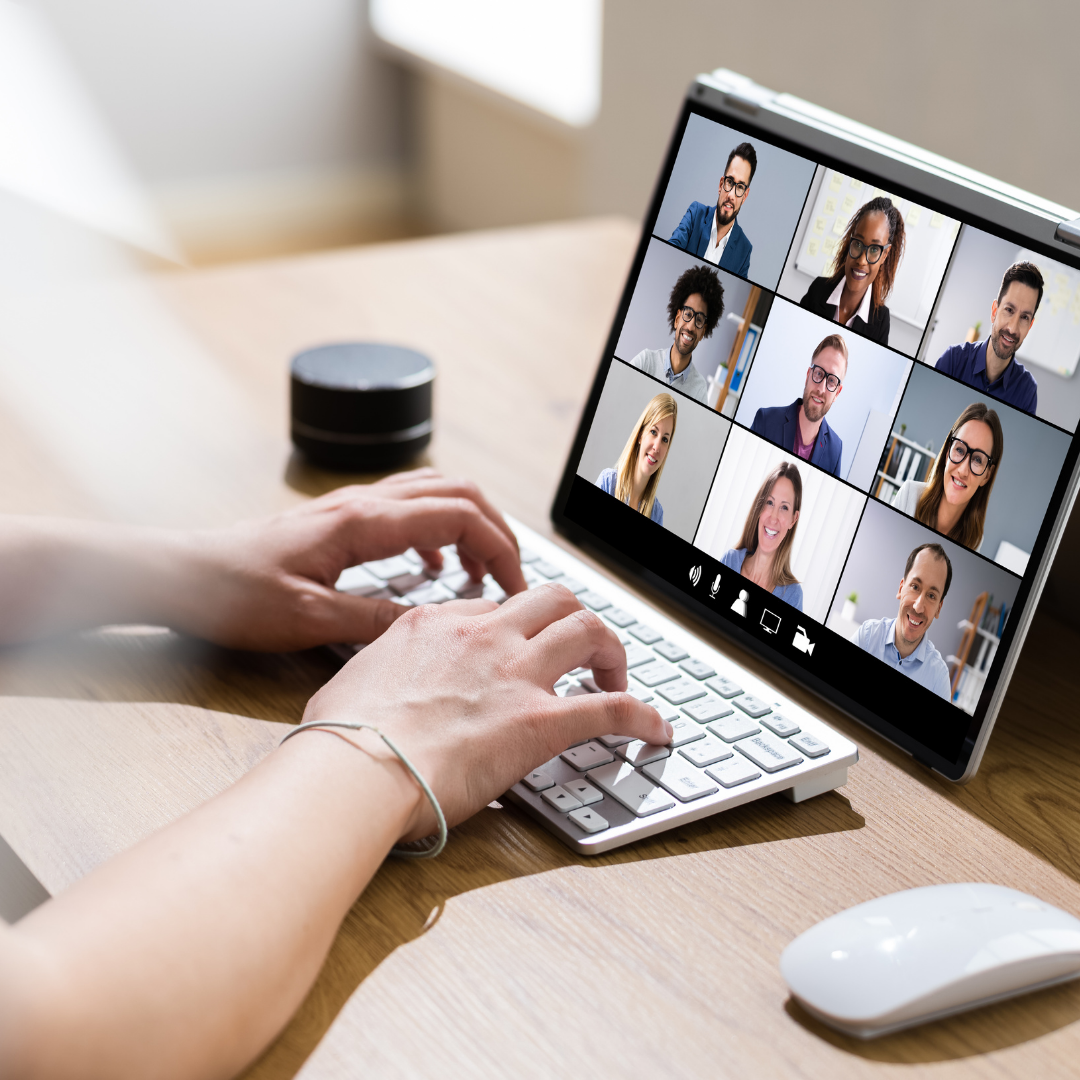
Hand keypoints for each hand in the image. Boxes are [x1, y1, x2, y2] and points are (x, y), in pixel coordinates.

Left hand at [173, 469, 526, 650]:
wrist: (184, 576)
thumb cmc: (235, 595)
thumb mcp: (310, 619)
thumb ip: (377, 619)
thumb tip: (434, 624)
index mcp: (363, 522)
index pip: (459, 514)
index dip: (499, 547)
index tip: (516, 587)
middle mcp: (363, 503)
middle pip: (458, 490)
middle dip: (496, 529)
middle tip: (510, 575)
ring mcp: (353, 507)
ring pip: (435, 492)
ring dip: (471, 524)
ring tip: (482, 571)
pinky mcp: (342, 520)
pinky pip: (409, 508)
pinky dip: (439, 529)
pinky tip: (435, 564)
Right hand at [301, 583, 672, 837]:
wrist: (356, 770)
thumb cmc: (342, 739)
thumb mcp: (351, 682)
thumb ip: (380, 673)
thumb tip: (380, 688)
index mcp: (435, 624)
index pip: (493, 609)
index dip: (514, 627)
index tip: (520, 649)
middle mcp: (482, 637)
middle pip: (551, 599)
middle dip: (573, 619)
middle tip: (579, 652)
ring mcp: (514, 674)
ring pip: (588, 629)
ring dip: (611, 651)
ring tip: (618, 677)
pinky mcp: (540, 721)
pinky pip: (611, 708)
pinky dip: (642, 717)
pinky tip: (657, 731)